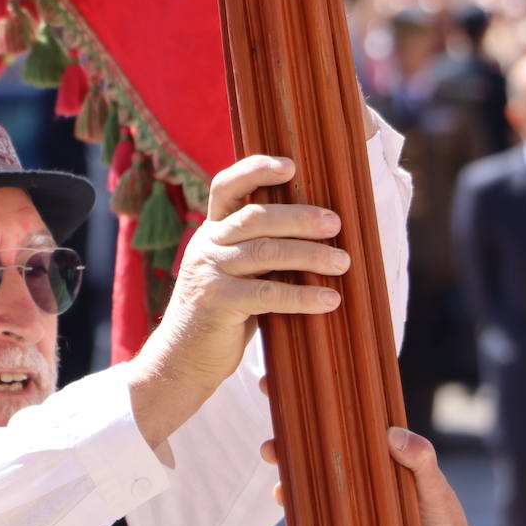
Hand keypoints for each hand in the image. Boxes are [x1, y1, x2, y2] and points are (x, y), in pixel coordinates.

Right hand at [126, 155, 349, 447]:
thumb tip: (317, 230)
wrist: (182, 360)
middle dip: (299, 217)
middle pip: (256, 216)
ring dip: (309, 255)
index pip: (226, 186)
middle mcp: (206, 244)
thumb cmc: (223, 313)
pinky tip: (329, 300)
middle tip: (336, 223)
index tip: (291, 165)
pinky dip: (303, 295)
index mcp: (211, 230)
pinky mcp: (217, 302)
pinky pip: (268, 293)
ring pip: (265, 252)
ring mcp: (209, 272)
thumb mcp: (235, 272)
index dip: (256, 170)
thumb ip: (258, 249)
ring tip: (343, 262)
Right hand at [258, 419, 493, 525]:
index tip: (287, 379)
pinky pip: (311, 503)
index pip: (344, 415)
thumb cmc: (444, 519)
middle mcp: (358, 465)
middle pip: (318, 438)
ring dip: (286, 459)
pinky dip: (293, 496)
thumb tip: (393, 433)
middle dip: (289, 426)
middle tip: (274, 416)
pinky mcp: (341, 518)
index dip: (316, 397)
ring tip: (273, 453)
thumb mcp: (435, 487)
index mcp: (379, 447)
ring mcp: (348, 491)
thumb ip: (421, 461)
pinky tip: (284, 494)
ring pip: (309, 467)